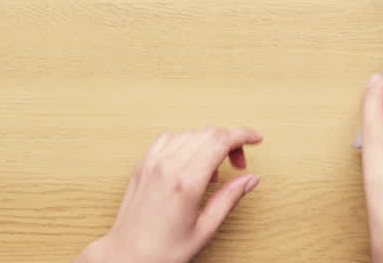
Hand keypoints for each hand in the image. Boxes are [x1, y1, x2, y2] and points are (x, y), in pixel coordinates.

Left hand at [76, 126, 262, 262]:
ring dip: (208, 142)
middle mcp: (167, 166)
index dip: (243, 135)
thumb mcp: (204, 229)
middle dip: (230, 141)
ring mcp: (152, 163)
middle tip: (238, 164)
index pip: (220, 140)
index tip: (256, 138)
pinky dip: (185, 142)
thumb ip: (229, 198)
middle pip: (208, 133)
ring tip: (212, 171)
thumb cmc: (163, 250)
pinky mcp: (142, 165)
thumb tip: (250, 179)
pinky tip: (190, 162)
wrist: (126, 256)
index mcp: (186, 182)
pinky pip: (168, 139)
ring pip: (189, 133)